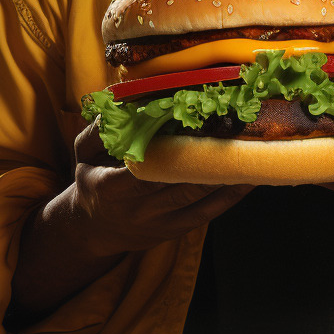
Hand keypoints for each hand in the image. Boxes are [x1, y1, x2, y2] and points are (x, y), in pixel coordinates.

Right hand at [70, 119, 253, 255]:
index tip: (199, 122)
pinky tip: (249, 174)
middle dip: (209, 154)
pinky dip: (231, 194)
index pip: (147, 167)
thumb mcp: (83, 153)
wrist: (90, 230)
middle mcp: (138, 208)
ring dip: (226, 171)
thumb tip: (121, 103)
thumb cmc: (91, 180)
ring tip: (250, 145)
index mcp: (112, 187)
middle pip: (180, 181)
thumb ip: (98, 130)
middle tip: (237, 126)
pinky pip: (209, 213)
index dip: (175, 147)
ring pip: (199, 197)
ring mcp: (159, 222)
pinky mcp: (175, 230)